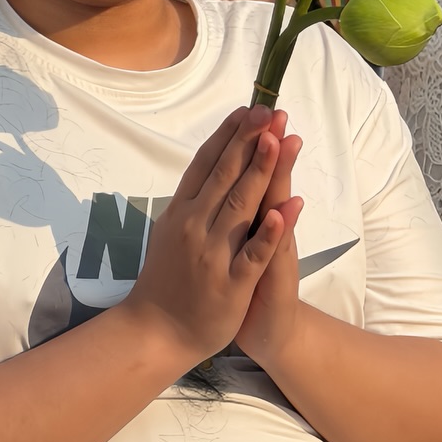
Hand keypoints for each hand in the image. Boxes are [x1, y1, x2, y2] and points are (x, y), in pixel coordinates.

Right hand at [120, 106, 302, 371]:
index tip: (249, 109)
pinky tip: (285, 209)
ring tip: (277, 140)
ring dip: (260, 170)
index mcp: (181, 211)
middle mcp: (195, 225)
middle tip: (269, 110)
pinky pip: (253, 254)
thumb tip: (207, 168)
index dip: (229, 135)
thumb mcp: (171, 231)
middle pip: (225, 175)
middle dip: (249, 140)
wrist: (155, 332)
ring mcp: (213, 253)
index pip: (207, 164)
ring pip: (240, 205)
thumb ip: (190, 201)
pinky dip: (269, 231)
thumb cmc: (166, 280)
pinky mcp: (231, 283)